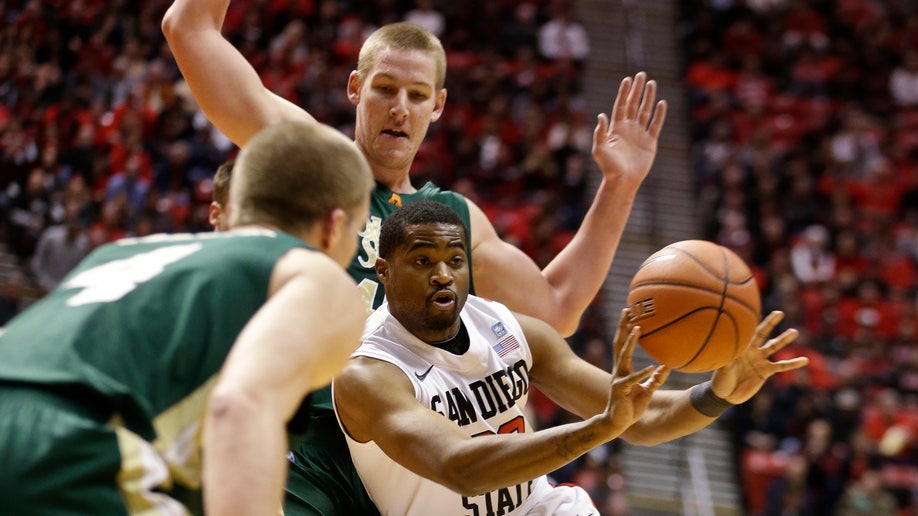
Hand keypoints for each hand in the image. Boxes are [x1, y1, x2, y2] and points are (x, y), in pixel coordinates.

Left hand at [591, 72, 666, 189]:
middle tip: (641, 74)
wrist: (623, 181)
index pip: (621, 105)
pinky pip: (655, 125)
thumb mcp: (600, 149)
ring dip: (649, 97)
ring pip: (645, 111)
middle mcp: (628, 128)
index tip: (627, 79)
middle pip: (634, 104)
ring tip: (652, 83)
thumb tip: (601, 115)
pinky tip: (662, 103)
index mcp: (616, 128)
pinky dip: (659, 114)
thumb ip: (600, 133)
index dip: (624, 93)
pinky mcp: (650, 142)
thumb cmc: (609, 167)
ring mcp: (639, 134)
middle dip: (637, 90)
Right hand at [603, 312, 669, 433]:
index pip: (623, 343)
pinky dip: (641, 373)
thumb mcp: (647, 390)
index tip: (629, 313)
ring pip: (624, 356)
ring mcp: (618, 379)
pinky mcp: (621, 390)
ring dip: (631, 342)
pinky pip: (632, 380)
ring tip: (638, 328)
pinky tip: (651, 367)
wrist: (617, 423)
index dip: (625, 328)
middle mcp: (619, 370)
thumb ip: (656, 378)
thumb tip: (667, 366)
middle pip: (620, 343)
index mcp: (624, 368)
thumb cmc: (631, 406)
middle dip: (623, 326)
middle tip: (627, 310)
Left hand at [711, 311, 808, 404]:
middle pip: (762, 334)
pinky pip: (781, 366)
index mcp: (740, 347)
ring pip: (774, 347)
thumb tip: (728, 349)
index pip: (747, 332)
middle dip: (770, 324)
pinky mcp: (766, 371)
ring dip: (783, 339)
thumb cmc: (720, 380)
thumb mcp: (723, 368)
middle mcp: (751, 351)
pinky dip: (792, 364)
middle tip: (779, 313)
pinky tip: (804, 360)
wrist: (726, 395)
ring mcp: (760, 360)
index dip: (751, 322)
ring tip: (794, 332)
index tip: (756, 310)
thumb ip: (727, 359)